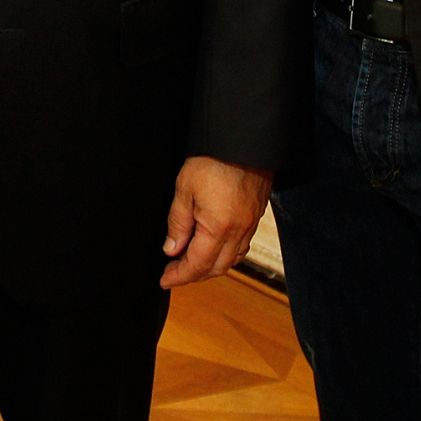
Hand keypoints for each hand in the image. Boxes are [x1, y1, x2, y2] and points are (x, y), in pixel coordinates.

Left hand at [159, 156, 272, 288]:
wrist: (242, 139)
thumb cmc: (212, 159)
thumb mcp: (184, 188)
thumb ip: (178, 223)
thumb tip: (171, 249)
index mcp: (218, 228)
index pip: (197, 265)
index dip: (179, 276)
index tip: (165, 280)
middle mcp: (238, 232)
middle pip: (216, 268)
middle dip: (194, 275)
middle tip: (174, 272)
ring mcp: (250, 224)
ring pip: (232, 260)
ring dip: (211, 266)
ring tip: (191, 262)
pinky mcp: (255, 215)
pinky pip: (242, 246)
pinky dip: (227, 254)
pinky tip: (215, 247)